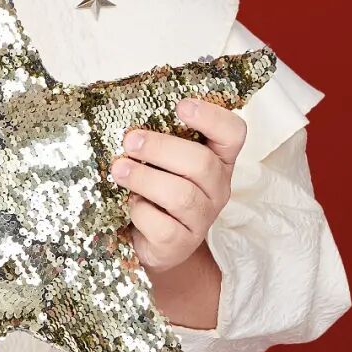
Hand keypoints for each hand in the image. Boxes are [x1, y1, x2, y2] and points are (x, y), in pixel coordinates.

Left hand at [108, 96, 246, 274]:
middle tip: (130, 140)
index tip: (181, 106)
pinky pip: (163, 226)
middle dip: (161, 148)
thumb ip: (158, 141)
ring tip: (118, 170)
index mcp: (218, 160)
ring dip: (145, 179)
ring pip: (182, 195)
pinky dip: (141, 213)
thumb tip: (125, 117)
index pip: (233, 133)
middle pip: (202, 163)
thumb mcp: (162, 162)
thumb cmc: (157, 191)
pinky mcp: (181, 245)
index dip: (212, 117)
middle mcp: (217, 188)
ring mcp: (202, 219)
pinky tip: (130, 205)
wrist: (153, 242)